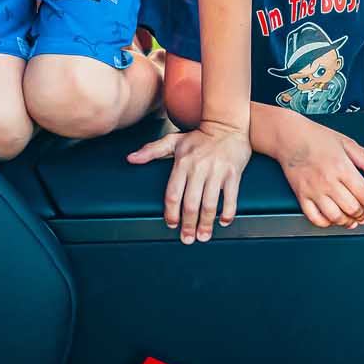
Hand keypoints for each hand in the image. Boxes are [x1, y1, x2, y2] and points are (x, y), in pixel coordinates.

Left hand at [126, 118, 250, 244]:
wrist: (227, 124)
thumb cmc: (199, 136)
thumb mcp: (173, 141)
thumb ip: (151, 150)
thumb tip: (130, 159)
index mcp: (183, 163)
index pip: (173, 194)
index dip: (171, 212)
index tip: (172, 225)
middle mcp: (199, 168)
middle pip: (190, 203)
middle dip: (188, 225)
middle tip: (187, 239)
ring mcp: (217, 171)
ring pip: (209, 204)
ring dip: (206, 224)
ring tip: (203, 236)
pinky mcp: (233, 173)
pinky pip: (230, 198)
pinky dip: (226, 213)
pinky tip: (222, 222)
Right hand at [276, 119, 363, 228]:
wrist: (289, 137)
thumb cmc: (316, 137)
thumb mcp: (346, 142)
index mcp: (342, 167)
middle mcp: (328, 181)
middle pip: (351, 208)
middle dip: (363, 215)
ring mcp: (314, 190)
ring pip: (334, 216)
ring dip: (346, 222)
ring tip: (352, 220)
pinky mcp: (301, 196)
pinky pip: (314, 217)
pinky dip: (325, 223)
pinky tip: (332, 219)